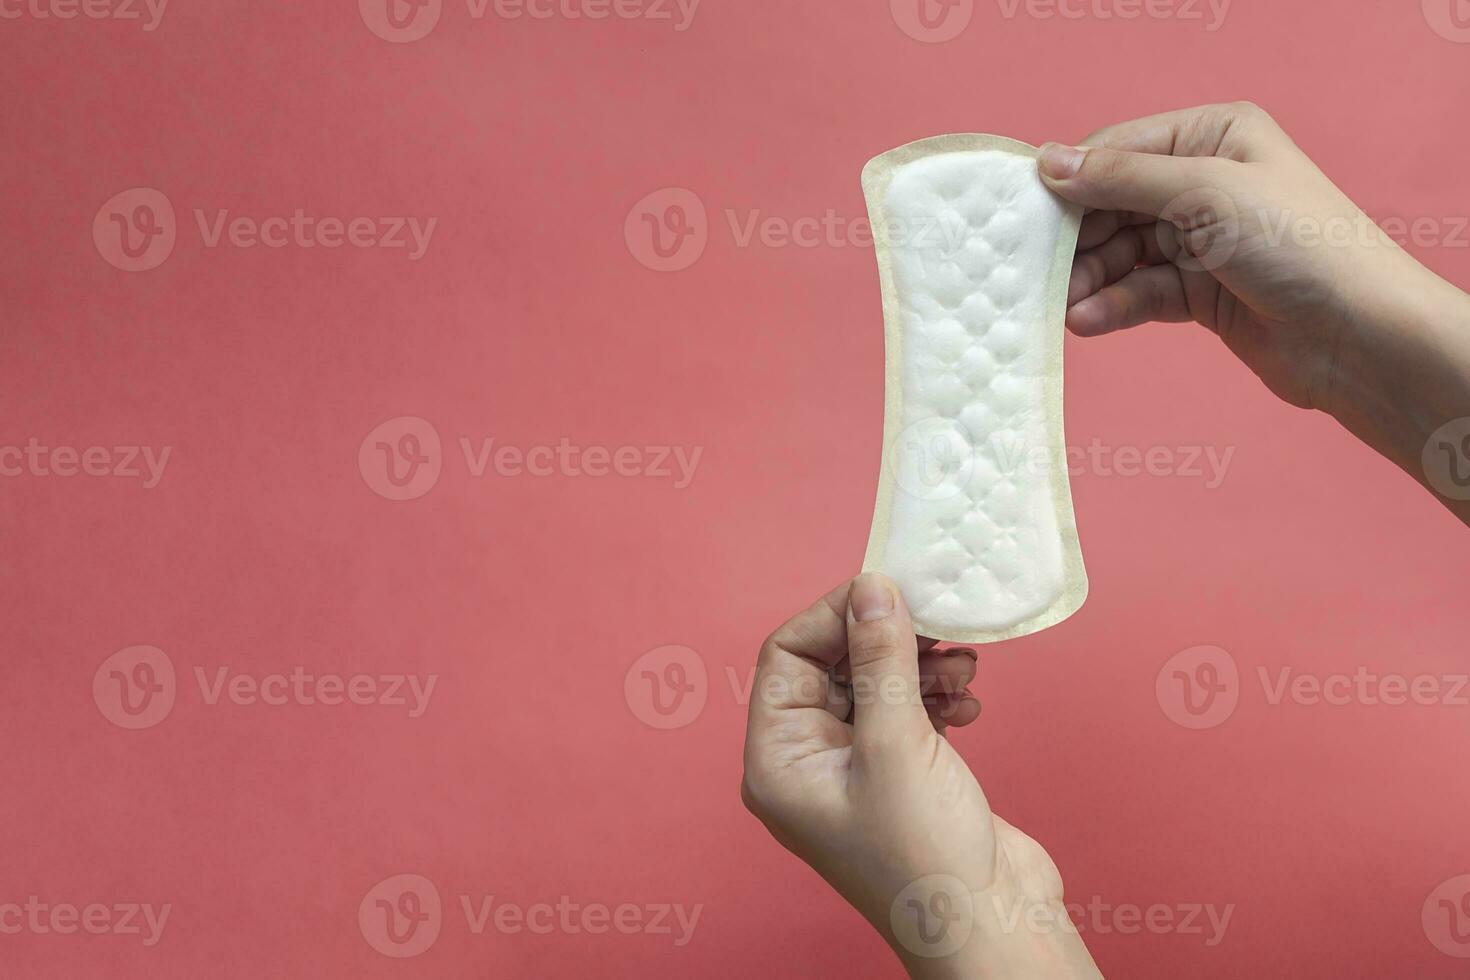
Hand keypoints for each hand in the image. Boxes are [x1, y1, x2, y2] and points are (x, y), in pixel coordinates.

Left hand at [740, 573, 1101, 978]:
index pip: (785, 657)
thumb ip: (880, 658)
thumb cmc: (926, 857)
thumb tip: (871, 588)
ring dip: (920, 666)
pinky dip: (936, 697)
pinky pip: (907, 712)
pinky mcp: (901, 777)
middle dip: (885, 640)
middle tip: (936, 623)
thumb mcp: (897, 742)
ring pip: (876, 686)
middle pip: (832, 666)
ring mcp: (855, 772)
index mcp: (778, 761)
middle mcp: (808, 764)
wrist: (993, 928)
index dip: (833, 616)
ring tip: (963, 668)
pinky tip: (967, 704)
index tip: (886, 588)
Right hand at [1036, 103, 1469, 522]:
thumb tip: (1049, 162)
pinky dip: (1111, 305)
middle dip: (1076, 239)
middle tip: (1035, 270)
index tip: (1023, 215)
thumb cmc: (1299, 244)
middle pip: (1113, 205)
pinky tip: (1087, 320)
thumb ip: (1122, 177)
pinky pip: (1139, 292)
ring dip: (1088, 279)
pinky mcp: (1199, 292)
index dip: (1071, 181)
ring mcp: (1202, 239)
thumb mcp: (1204, 192)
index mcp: (1213, 135)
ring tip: (1061, 306)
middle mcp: (1205, 181)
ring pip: (1121, 254)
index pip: (1119, 149)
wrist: (1358, 336)